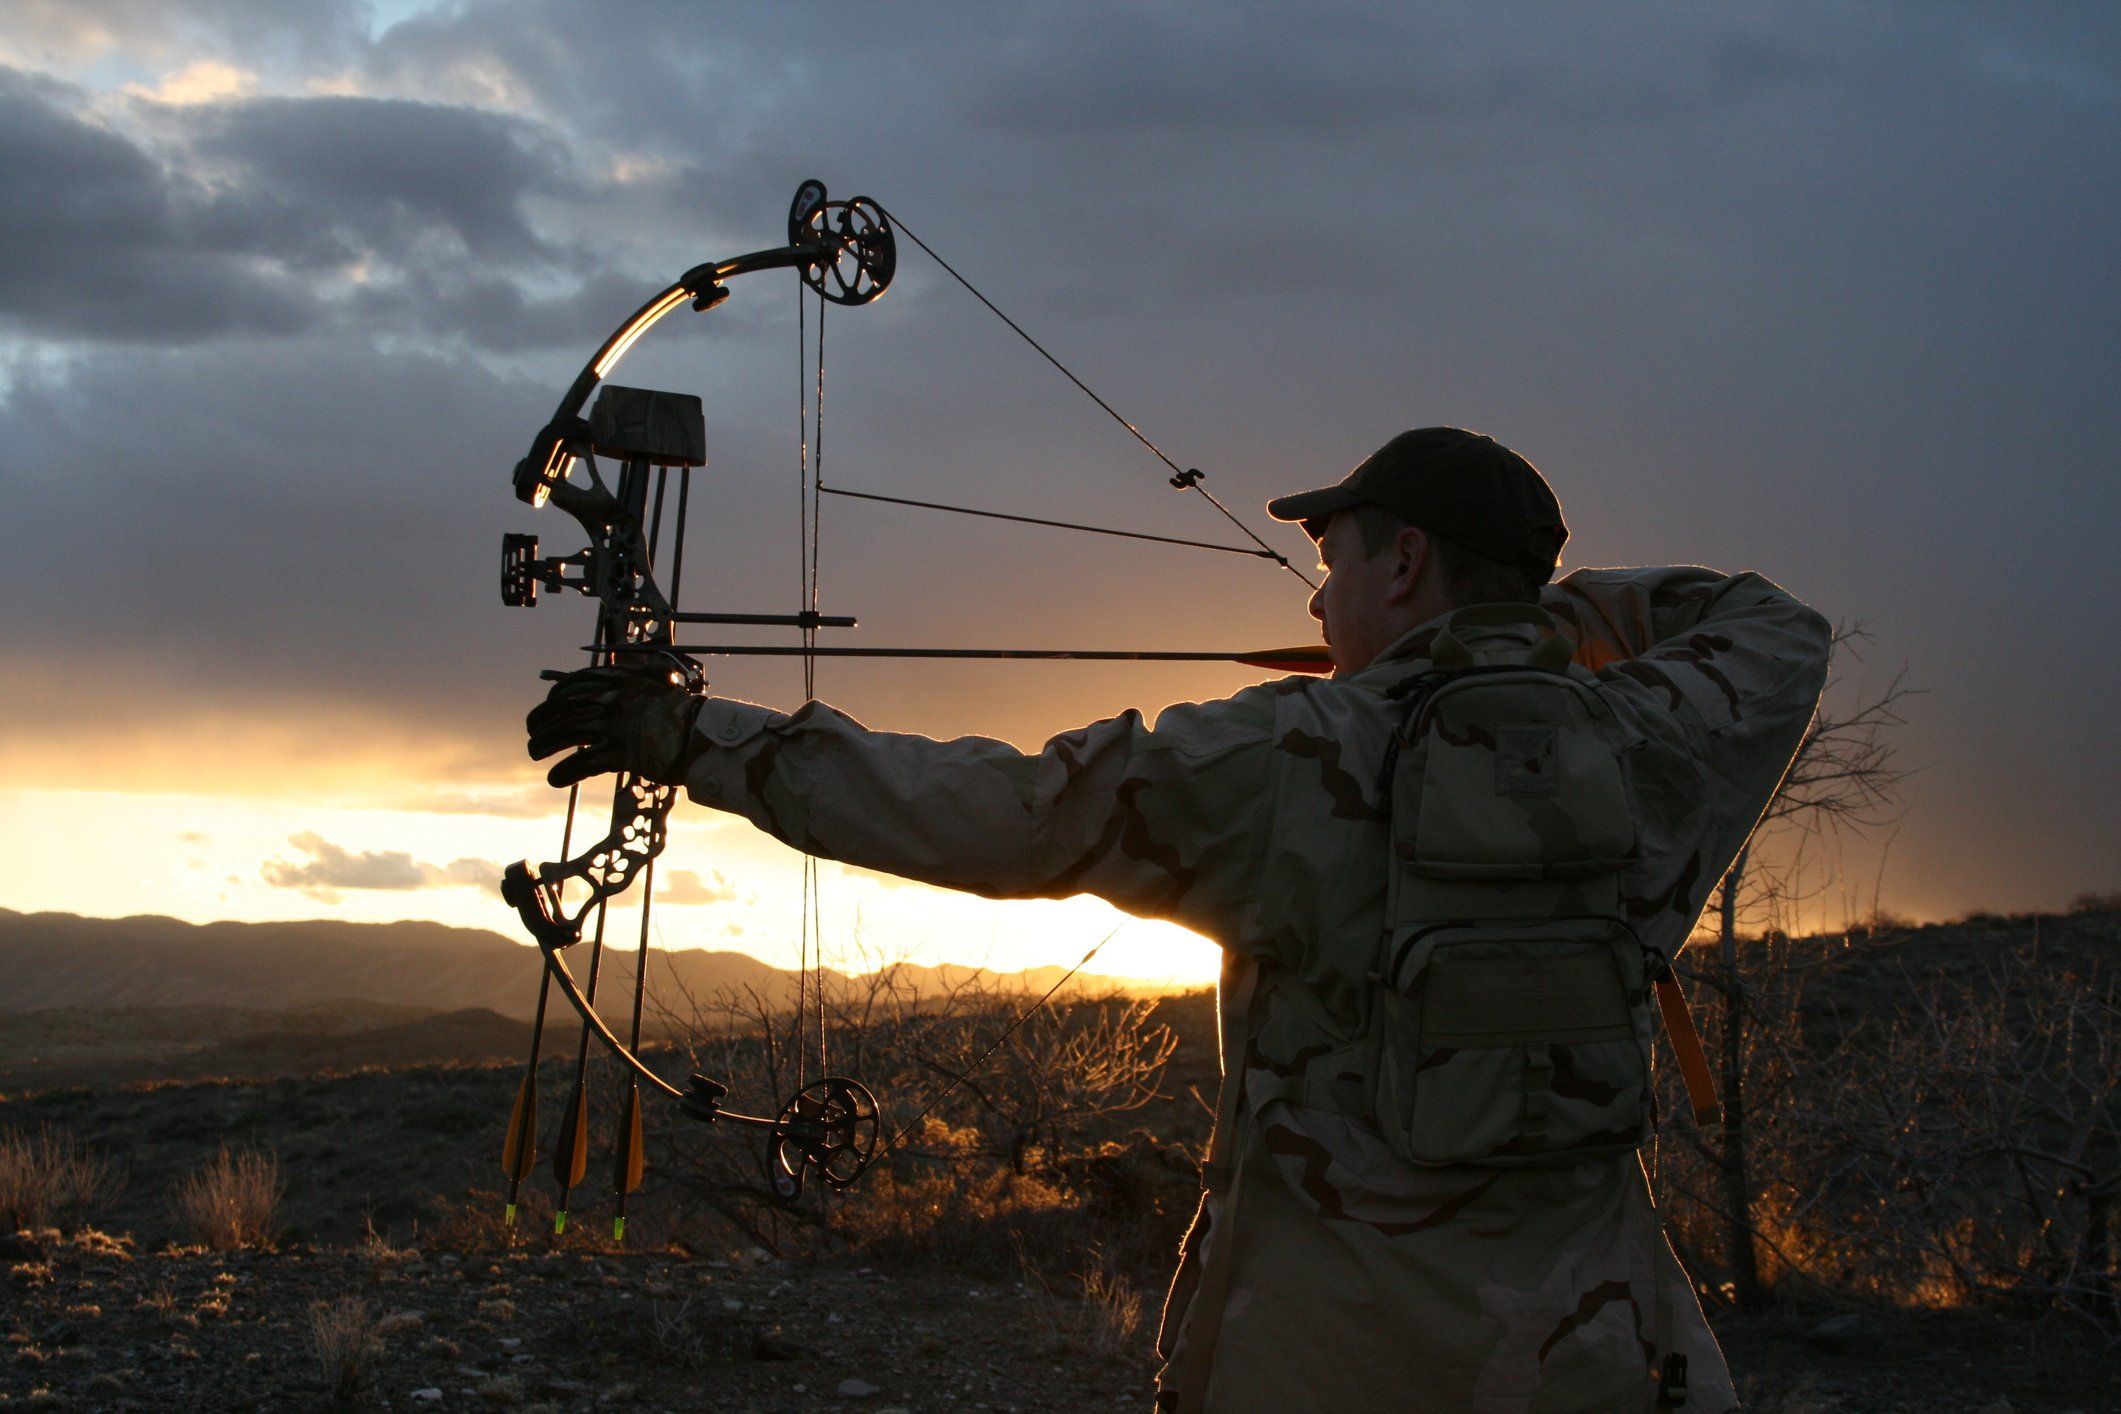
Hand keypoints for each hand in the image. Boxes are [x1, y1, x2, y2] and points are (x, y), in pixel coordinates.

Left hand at [525, 663, 704, 788]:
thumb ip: (628, 679)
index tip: (548, 705)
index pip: (573, 685)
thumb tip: (609, 673)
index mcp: (618, 680)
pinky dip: (566, 771)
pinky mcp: (623, 754)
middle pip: (564, 708)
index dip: (555, 696)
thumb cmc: (679, 712)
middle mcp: (613, 700)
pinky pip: (585, 763)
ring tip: (535, 753)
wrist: (702, 735)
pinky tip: (555, 778)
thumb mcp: (652, 683)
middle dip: (542, 720)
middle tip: (533, 733)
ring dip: (545, 743)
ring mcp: (618, 726)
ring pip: (567, 733)